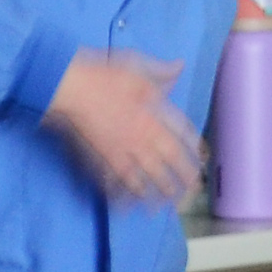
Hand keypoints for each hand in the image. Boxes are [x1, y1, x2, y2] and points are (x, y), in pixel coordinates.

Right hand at [47, 48, 201, 206]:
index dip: (195, 147)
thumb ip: (161, 71)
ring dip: (160, 193)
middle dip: (184, 179)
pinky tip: (129, 206)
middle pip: (171, 162)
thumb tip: (180, 67)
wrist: (70, 87)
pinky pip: (118, 184)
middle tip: (191, 191)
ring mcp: (125, 151)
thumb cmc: (103, 73)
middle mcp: (145, 136)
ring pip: (148, 178)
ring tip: (166, 205)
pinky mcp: (103, 159)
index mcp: (156, 114)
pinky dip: (125, 197)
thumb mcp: (138, 65)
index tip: (201, 158)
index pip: (184, 134)